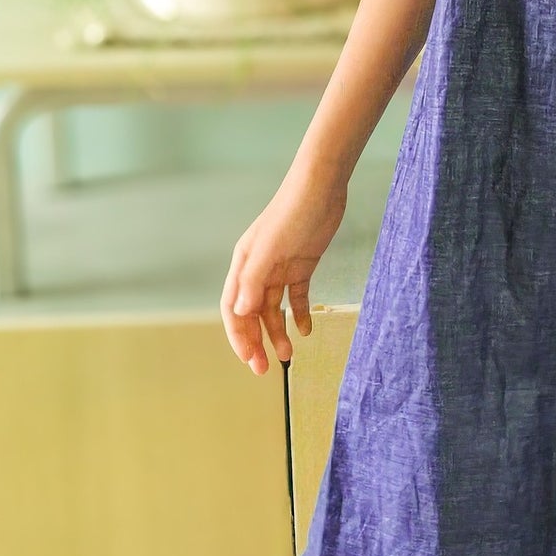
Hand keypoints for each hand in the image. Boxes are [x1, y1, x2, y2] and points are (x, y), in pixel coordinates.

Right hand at [220, 167, 348, 376]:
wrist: (322, 186)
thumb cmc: (292, 212)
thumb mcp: (272, 247)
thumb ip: (255, 280)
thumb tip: (242, 312)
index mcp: (244, 264)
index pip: (233, 308)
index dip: (238, 336)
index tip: (250, 359)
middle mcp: (258, 269)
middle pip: (251, 314)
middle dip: (256, 341)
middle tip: (266, 368)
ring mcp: (279, 268)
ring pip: (273, 309)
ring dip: (278, 332)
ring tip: (288, 355)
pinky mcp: (300, 266)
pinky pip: (295, 297)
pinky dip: (298, 315)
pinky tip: (305, 330)